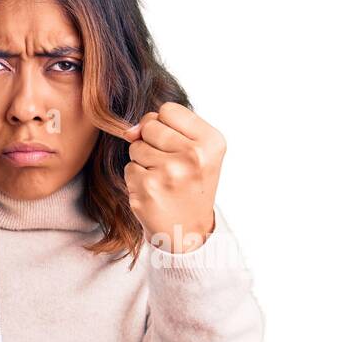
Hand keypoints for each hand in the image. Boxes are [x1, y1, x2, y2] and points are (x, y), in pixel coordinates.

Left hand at [120, 102, 224, 253]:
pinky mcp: (148, 188)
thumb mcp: (195, 151)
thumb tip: (130, 131)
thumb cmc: (191, 185)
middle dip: (153, 142)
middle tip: (170, 165)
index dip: (166, 126)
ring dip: (144, 161)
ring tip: (163, 179)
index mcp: (211, 142)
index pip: (168, 110)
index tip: (177, 146)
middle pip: (150, 125)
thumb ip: (166, 129)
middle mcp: (193, 155)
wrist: (188, 231)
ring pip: (136, 146)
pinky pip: (129, 168)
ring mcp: (170, 172)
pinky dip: (137, 179)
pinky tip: (154, 192)